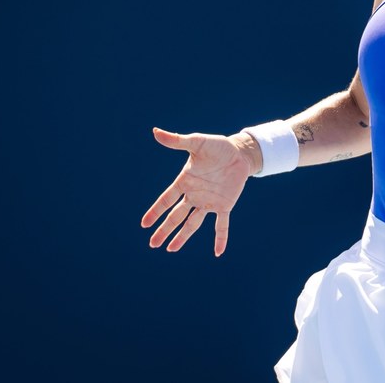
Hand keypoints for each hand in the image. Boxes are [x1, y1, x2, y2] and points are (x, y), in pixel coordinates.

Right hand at [141, 127, 254, 255]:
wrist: (239, 152)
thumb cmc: (217, 147)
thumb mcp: (197, 142)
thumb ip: (177, 140)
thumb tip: (155, 131)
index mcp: (185, 182)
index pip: (166, 200)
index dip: (155, 211)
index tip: (144, 224)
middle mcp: (194, 195)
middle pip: (176, 216)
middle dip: (164, 230)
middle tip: (152, 243)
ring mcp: (209, 202)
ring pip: (192, 223)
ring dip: (182, 236)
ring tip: (171, 249)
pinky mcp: (225, 205)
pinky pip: (222, 225)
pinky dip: (220, 238)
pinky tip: (218, 252)